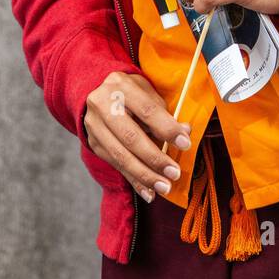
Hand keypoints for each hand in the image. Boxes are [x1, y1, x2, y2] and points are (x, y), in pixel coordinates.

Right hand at [83, 70, 191, 203]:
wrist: (99, 93)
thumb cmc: (132, 93)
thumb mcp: (148, 93)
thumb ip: (165, 113)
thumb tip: (185, 132)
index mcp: (120, 86)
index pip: (146, 110)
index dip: (166, 128)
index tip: (185, 143)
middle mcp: (102, 105)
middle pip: (130, 136)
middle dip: (154, 158)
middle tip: (174, 173)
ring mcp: (94, 126)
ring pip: (120, 156)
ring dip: (145, 175)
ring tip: (164, 187)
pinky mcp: (94, 144)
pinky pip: (116, 166)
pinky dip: (134, 181)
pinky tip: (149, 193)